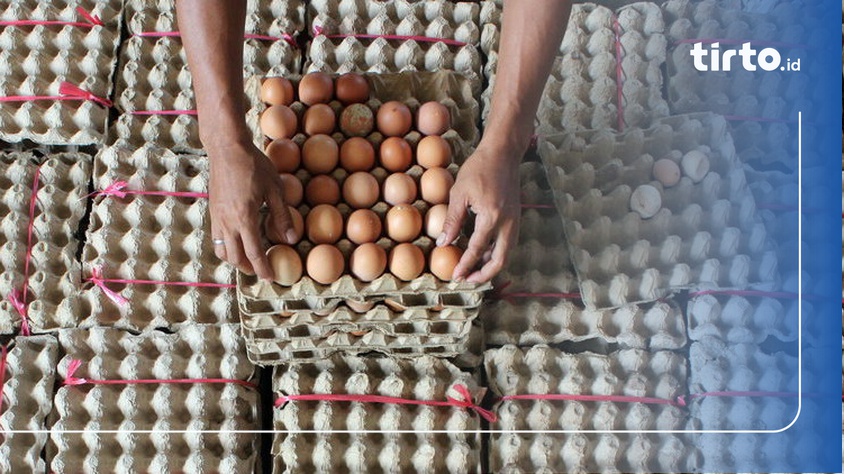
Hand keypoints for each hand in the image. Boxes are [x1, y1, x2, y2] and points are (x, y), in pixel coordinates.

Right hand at [207, 141, 295, 279]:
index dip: (262, 268)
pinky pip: (217, 238)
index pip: (254, 253)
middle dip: (248, 268)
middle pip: (235, 257)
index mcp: (244, 218)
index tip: (270, 278)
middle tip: (261, 271)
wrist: (226, 149)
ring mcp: (217, 217)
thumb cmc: (253, 165)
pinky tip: (237, 243)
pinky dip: (226, 247)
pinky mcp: (212, 211)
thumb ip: (282, 216)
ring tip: (248, 261)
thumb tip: (292, 239)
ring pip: (222, 250)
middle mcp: (227, 222)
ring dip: (235, 260)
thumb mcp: (275, 189)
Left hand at [439, 143, 521, 282]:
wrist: (503, 153)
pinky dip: (496, 253)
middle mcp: (508, 223)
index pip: (477, 249)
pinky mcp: (515, 218)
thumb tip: (442, 243)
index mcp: (492, 217)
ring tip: (473, 270)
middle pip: (500, 261)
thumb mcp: (459, 193)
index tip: (455, 276)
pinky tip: (482, 254)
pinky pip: (507, 243)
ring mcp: (515, 221)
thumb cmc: (479, 169)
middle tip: (467, 279)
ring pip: (506, 254)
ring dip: (491, 265)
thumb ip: (452, 221)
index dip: (465, 265)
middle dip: (484, 274)